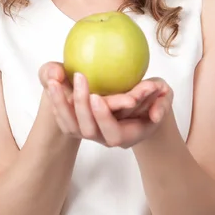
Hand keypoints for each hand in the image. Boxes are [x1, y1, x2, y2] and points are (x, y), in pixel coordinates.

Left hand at [39, 62, 172, 147]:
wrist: (140, 109)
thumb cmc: (153, 100)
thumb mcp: (164, 96)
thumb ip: (163, 103)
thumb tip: (155, 114)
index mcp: (126, 134)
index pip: (112, 133)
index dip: (104, 117)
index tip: (97, 96)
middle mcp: (105, 137)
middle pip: (87, 129)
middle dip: (81, 105)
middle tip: (80, 77)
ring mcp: (90, 132)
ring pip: (70, 125)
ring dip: (60, 103)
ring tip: (54, 80)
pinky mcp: (78, 123)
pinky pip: (63, 117)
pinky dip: (56, 101)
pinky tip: (50, 80)